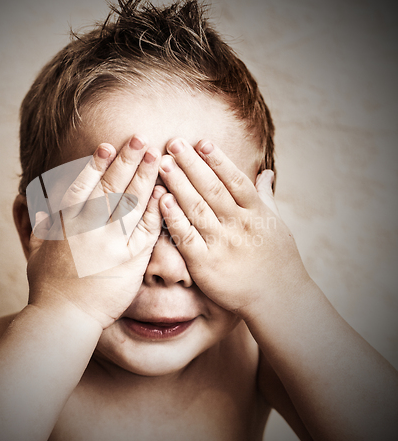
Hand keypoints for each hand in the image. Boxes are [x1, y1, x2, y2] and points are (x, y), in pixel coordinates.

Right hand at [27, 136, 164, 328]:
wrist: (63, 318)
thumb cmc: (47, 287)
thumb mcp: (36, 252)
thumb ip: (38, 225)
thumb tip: (32, 203)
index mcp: (66, 225)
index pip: (82, 187)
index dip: (95, 165)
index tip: (107, 146)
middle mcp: (88, 229)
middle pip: (111, 188)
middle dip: (126, 161)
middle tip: (140, 139)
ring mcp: (110, 244)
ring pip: (131, 204)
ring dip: (144, 178)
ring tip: (156, 156)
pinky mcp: (129, 261)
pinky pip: (145, 231)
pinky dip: (154, 211)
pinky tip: (164, 193)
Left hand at [158, 138, 310, 315]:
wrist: (278, 299)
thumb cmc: (278, 259)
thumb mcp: (277, 224)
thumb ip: (266, 196)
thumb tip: (266, 171)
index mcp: (256, 213)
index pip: (235, 181)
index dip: (218, 160)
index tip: (201, 142)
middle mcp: (239, 225)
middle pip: (212, 189)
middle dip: (191, 164)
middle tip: (173, 143)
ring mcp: (222, 244)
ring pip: (197, 208)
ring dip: (179, 184)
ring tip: (163, 163)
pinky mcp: (205, 264)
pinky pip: (187, 237)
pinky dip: (175, 218)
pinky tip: (162, 200)